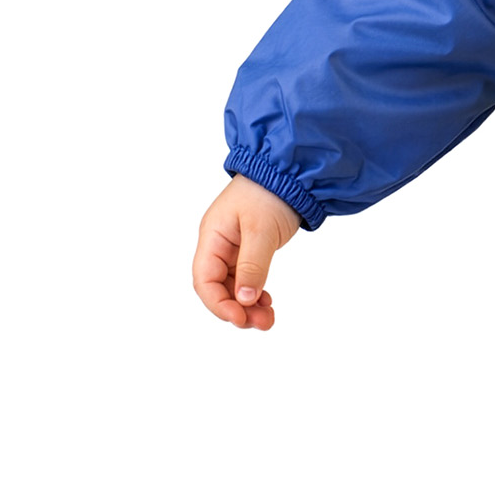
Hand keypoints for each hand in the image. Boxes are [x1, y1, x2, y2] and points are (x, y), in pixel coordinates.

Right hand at [192, 175, 301, 330]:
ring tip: (268, 319)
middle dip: (236, 309)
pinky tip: (267, 302)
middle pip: (217, 287)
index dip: (218, 303)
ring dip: (248, 305)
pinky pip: (246, 278)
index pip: (204, 280)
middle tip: (262, 324)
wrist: (290, 171)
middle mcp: (218, 244)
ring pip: (233, 286)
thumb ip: (253, 265)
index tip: (239, 318)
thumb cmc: (270, 191)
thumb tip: (245, 300)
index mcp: (212, 237)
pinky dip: (255, 293)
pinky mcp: (249, 248)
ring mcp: (233, 247)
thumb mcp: (261, 229)